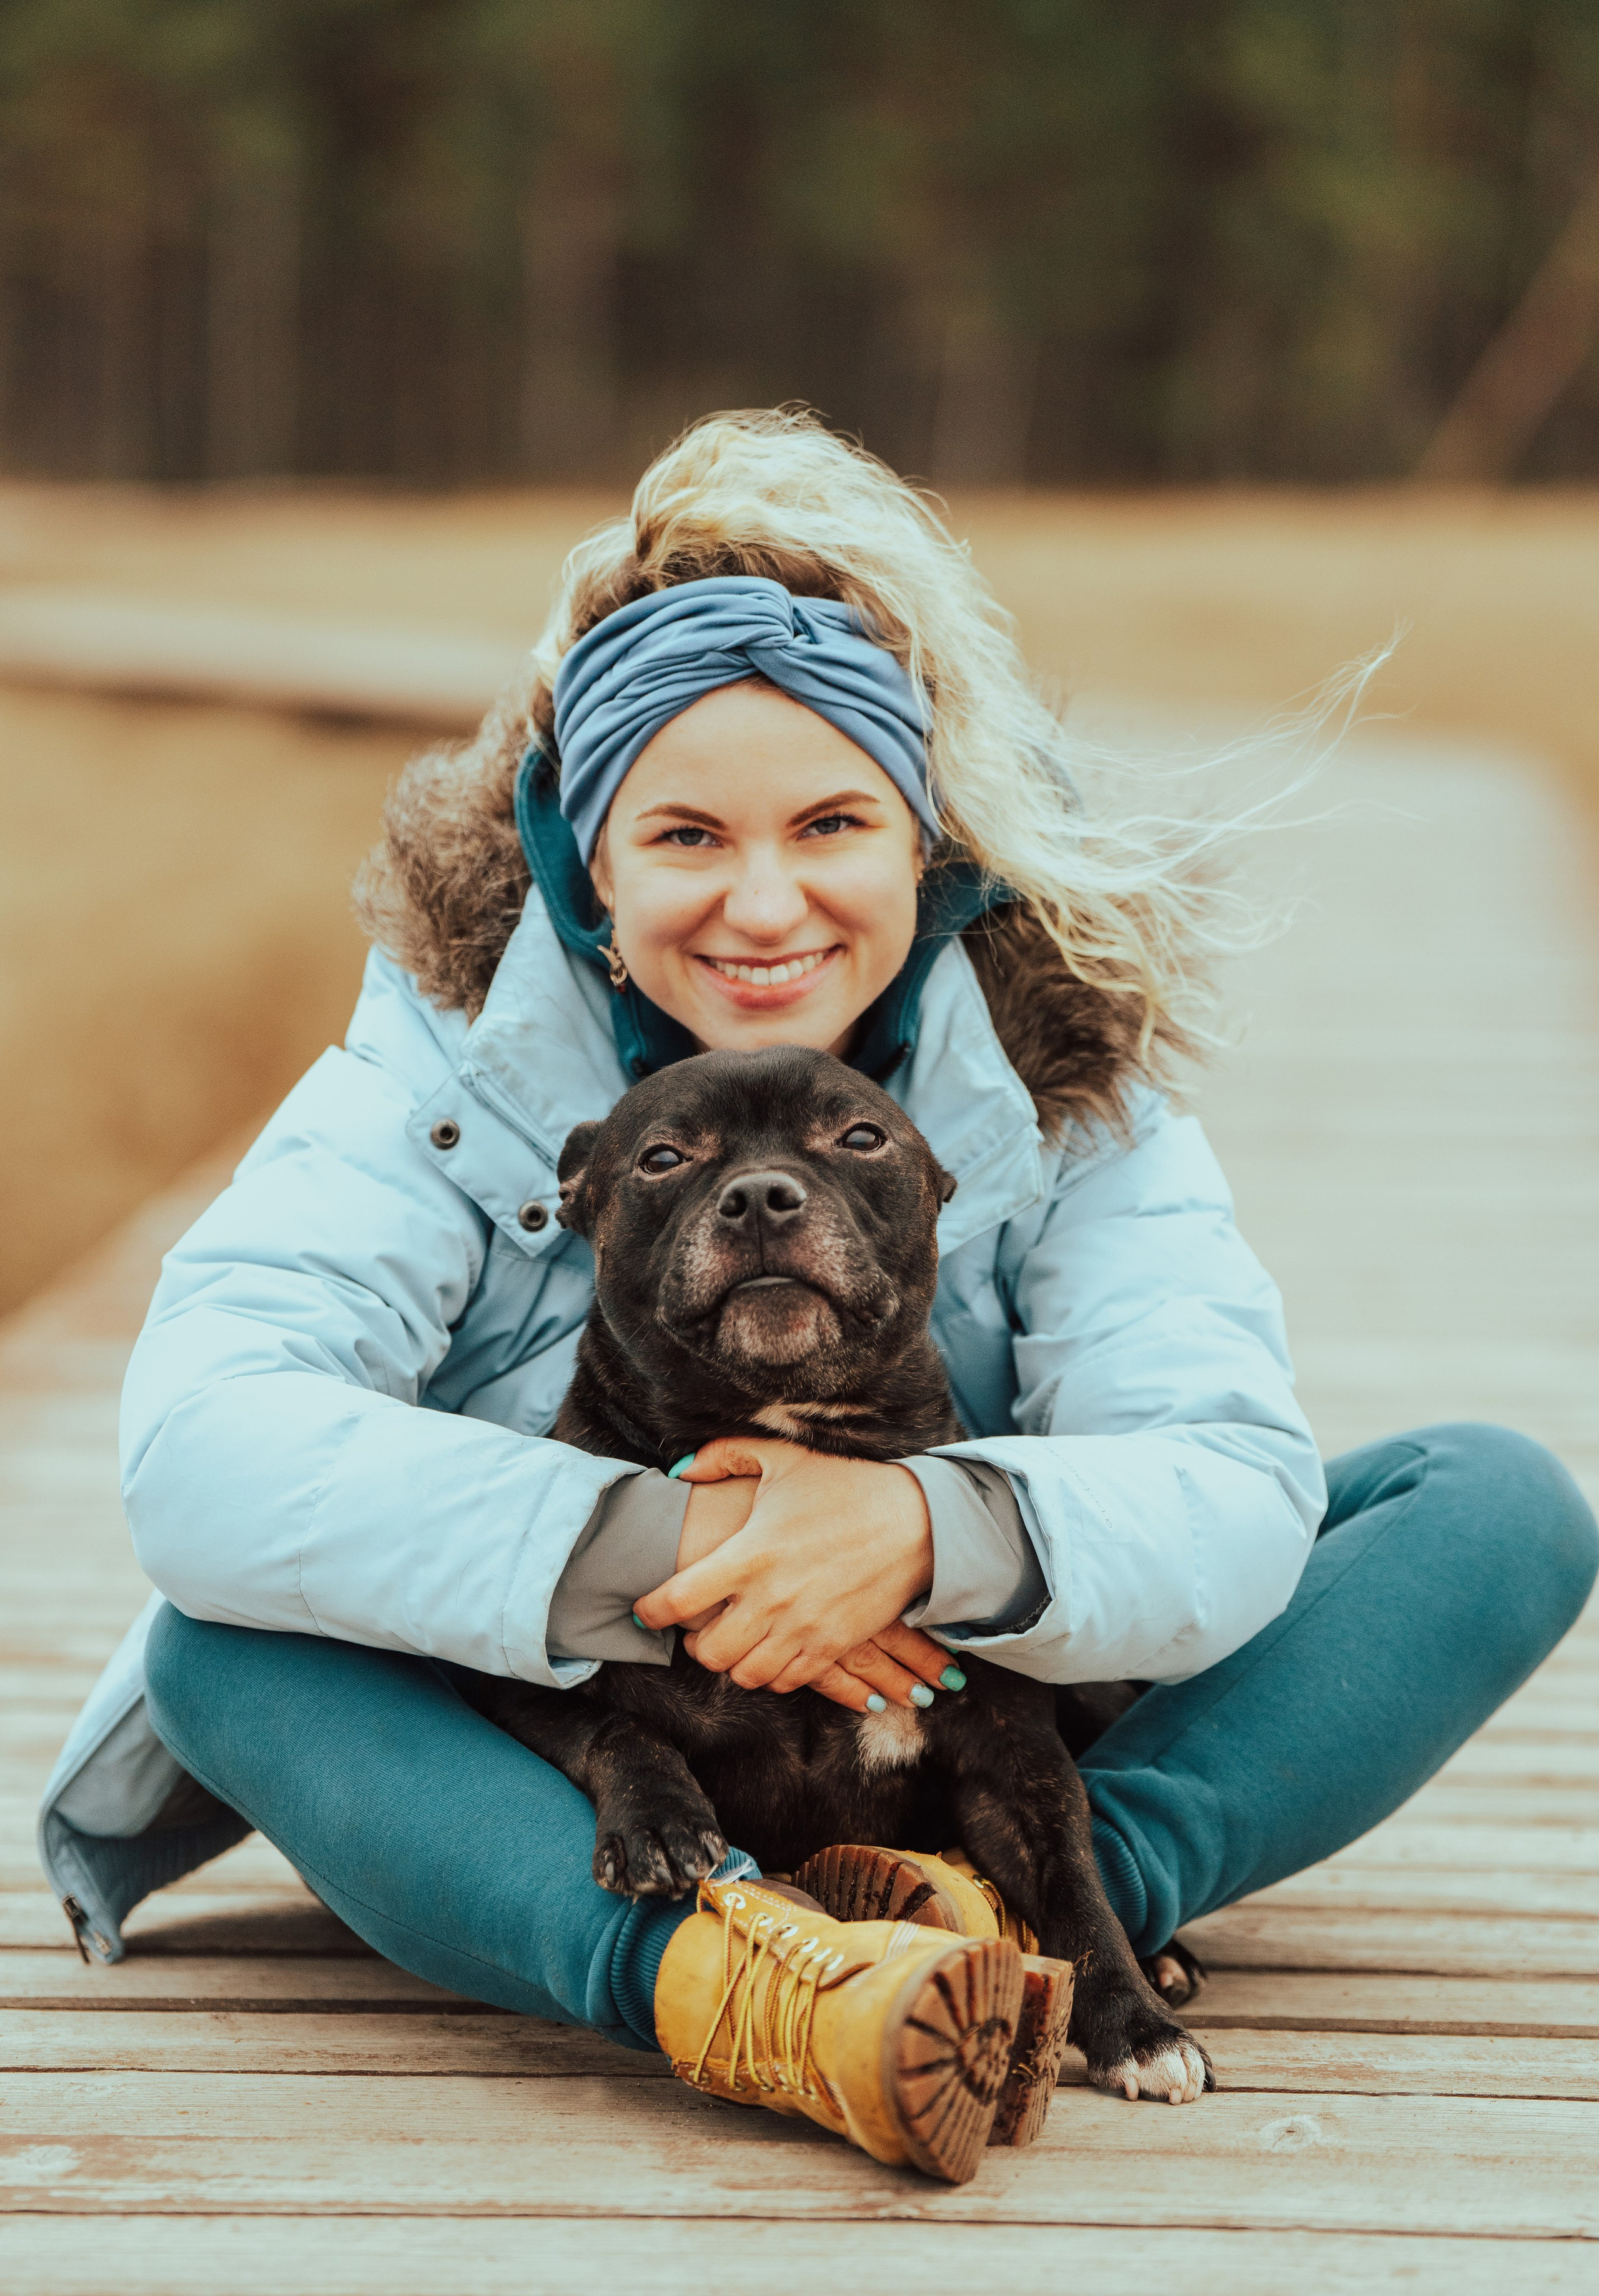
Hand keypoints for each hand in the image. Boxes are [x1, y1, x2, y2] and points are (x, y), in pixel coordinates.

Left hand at [636, 1436, 942, 1699]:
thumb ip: (724, 1456)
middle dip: (693, 1643)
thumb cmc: (847, 1485)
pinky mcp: (833, 1645)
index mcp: (750, 1554)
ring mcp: (803, 1628)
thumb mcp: (784, 1458)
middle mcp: (772, 1599)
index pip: (678, 1600)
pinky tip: (770, 1650)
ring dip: (731, 1662)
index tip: (642, 1611)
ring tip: (733, 1640)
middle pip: (707, 1652)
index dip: (649, 1612)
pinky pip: (788, 1681)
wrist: (917, 1520)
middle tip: (696, 1626)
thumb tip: (679, 1468)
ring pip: (745, 1675)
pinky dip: (771, 1674)